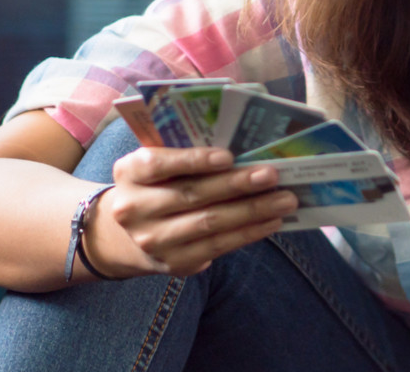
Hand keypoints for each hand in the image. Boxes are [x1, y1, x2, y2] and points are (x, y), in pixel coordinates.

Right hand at [85, 146, 297, 277]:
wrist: (126, 233)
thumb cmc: (155, 184)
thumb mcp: (156, 164)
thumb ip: (184, 152)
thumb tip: (243, 146)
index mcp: (128, 172)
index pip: (159, 164)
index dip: (193, 160)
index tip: (228, 156)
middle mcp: (134, 208)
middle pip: (191, 195)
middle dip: (236, 184)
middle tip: (271, 175)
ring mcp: (153, 240)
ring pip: (209, 223)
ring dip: (252, 211)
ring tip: (284, 200)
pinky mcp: (174, 263)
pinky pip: (217, 246)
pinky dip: (248, 233)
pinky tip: (271, 221)